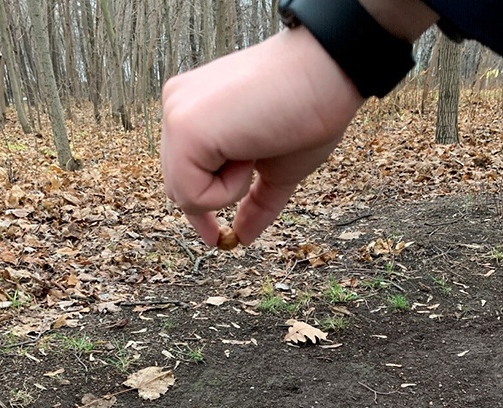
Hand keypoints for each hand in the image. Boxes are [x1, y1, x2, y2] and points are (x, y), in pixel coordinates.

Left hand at [161, 25, 362, 246]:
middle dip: (212, 202)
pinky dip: (226, 190)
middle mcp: (177, 107)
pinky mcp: (184, 129)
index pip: (181, 173)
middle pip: (177, 188)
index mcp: (194, 111)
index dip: (199, 210)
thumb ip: (256, 203)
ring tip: (256, 147)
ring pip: (183, 194)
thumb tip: (244, 239)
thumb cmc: (307, 112)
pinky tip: (249, 150)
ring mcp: (176, 115)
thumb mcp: (277, 170)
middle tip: (250, 174)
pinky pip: (192, 194)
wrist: (326, 74)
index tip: (217, 238)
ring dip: (228, 190)